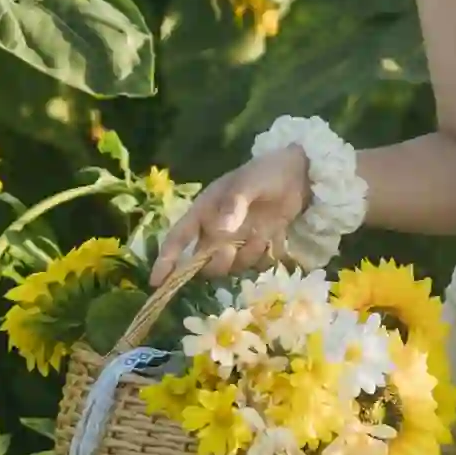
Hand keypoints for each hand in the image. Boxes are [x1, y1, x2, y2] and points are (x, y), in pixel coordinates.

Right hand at [161, 150, 314, 278]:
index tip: (157, 282)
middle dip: (216, 261)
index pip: (179, 238)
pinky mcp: (259, 246)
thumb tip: (220, 230)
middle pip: (204, 261)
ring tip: (262, 234)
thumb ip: (234, 205)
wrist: (298, 174)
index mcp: (205, 211)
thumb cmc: (266, 173)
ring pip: (232, 265)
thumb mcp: (249, 183)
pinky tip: (275, 238)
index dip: (167, 260)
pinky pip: (256, 264)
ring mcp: (238, 240)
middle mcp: (217, 230)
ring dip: (246, 256)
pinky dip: (265, 257)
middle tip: (231, 249)